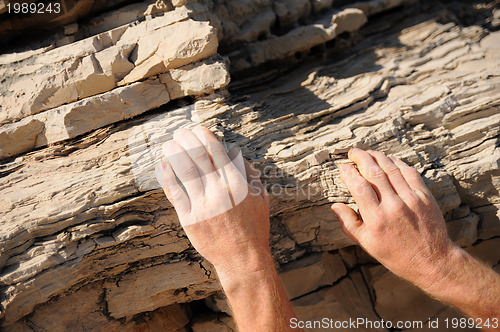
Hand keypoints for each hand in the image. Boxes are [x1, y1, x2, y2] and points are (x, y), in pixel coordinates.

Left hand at [156, 126, 269, 273]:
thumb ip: (249, 173)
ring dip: (174, 153)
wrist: (243, 258)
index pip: (216, 151)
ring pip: (184, 170)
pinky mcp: (189, 218)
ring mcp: (202, 204)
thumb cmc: (254, 226)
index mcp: (237, 183)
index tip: (198, 130)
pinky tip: (164, 166)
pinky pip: (175, 193)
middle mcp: (218, 190)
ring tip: (169, 144)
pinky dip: (168, 177)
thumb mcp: (261, 197)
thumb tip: (234, 154)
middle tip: (180, 132)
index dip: (204, 136)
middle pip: (198, 156)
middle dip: (186, 139)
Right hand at [331, 148, 457, 290]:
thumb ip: (349, 224)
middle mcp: (393, 206)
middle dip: (361, 158)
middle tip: (353, 152)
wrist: (432, 261)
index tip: (343, 167)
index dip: (349, 173)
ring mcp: (411, 199)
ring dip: (377, 157)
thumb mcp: (367, 244)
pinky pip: (409, 172)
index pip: (359, 187)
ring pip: (391, 169)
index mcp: (376, 219)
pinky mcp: (424, 196)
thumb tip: (335, 207)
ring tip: (368, 152)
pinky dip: (397, 163)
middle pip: (374, 172)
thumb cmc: (396, 255)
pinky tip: (389, 160)